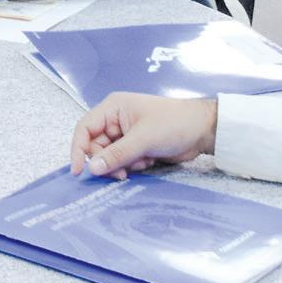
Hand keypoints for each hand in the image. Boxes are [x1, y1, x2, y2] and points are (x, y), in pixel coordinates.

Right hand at [69, 93, 218, 180]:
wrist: (203, 131)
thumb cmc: (174, 124)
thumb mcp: (143, 139)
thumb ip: (116, 155)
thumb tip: (91, 169)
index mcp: (113, 108)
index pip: (85, 129)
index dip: (78, 149)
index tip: (79, 171)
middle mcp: (115, 120)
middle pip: (96, 146)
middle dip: (107, 161)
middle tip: (120, 174)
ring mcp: (126, 134)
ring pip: (109, 156)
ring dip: (121, 165)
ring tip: (140, 164)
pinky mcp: (136, 147)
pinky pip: (122, 161)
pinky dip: (132, 166)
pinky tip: (147, 162)